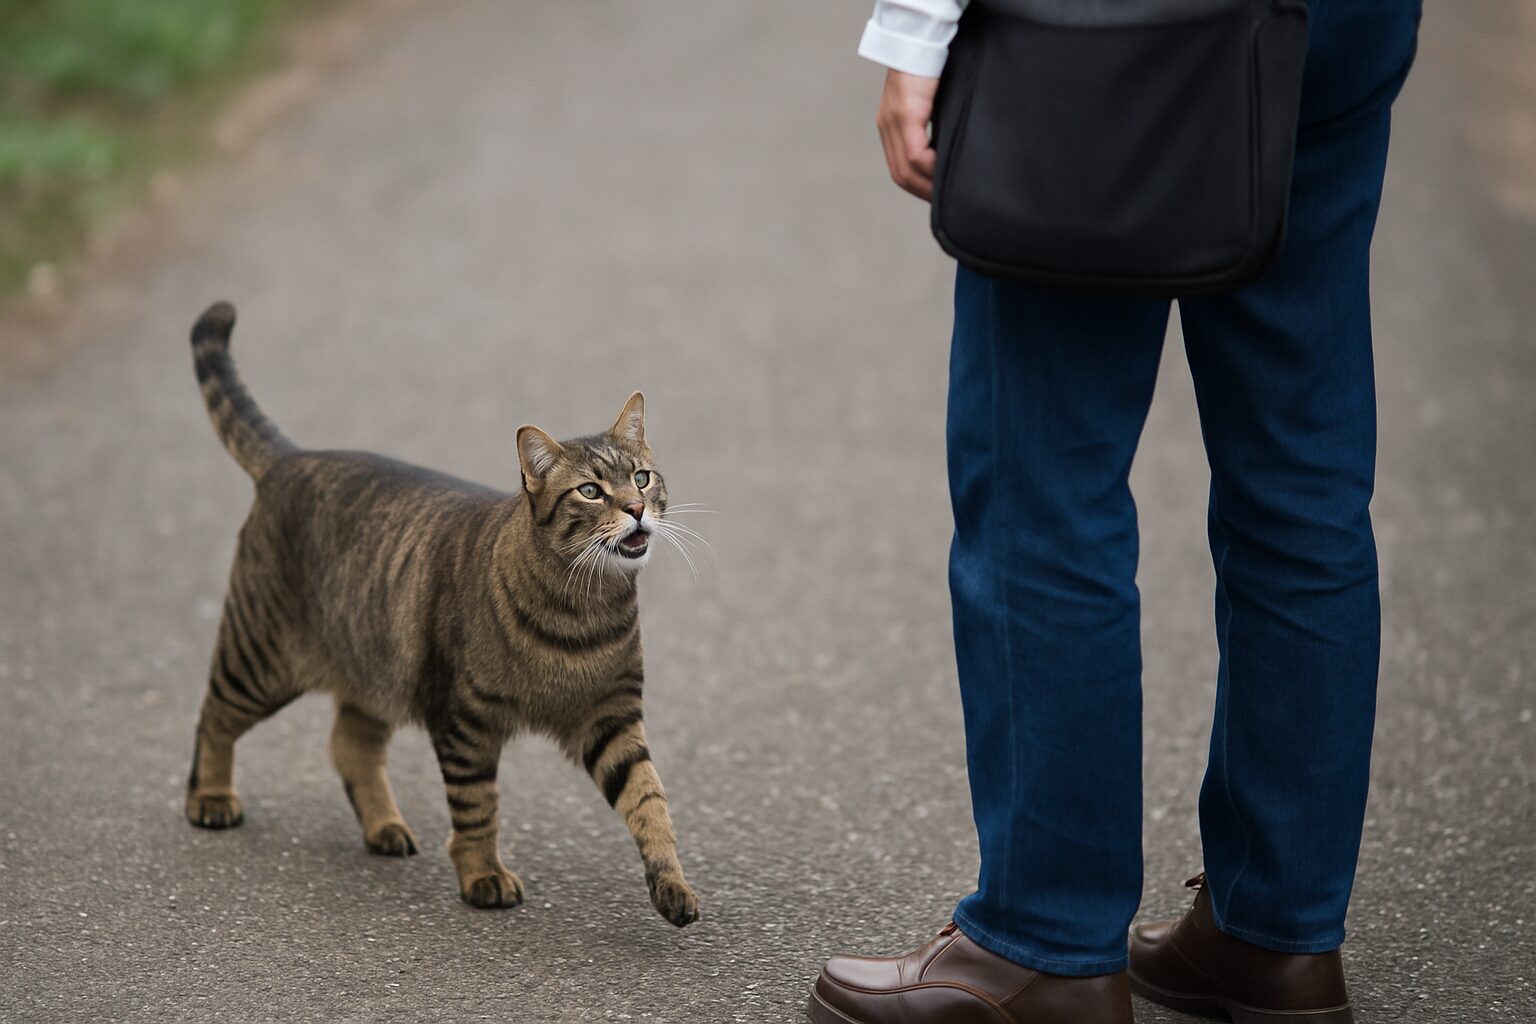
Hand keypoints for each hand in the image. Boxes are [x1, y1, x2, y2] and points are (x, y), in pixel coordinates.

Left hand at [876, 69, 940, 200]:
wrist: (923, 36)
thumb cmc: (934, 66)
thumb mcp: (932, 103)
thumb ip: (934, 126)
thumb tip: (949, 150)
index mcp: (892, 125)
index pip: (901, 169)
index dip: (919, 186)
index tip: (939, 196)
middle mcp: (888, 126)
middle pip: (901, 175)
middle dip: (924, 193)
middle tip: (946, 203)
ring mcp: (894, 121)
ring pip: (906, 169)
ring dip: (928, 185)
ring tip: (948, 192)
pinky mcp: (905, 114)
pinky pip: (915, 153)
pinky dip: (930, 167)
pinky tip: (945, 171)